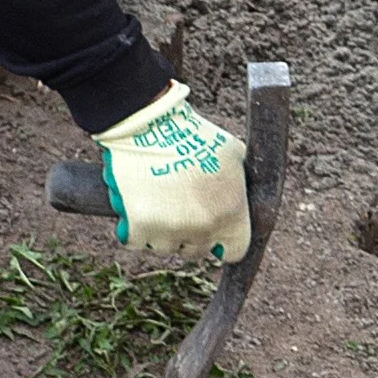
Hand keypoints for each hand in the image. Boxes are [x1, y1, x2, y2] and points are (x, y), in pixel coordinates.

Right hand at [101, 82, 250, 261]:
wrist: (149, 126)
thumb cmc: (192, 136)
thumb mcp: (233, 155)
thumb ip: (241, 185)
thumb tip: (243, 198)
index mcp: (231, 215)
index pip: (235, 251)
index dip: (224, 243)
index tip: (214, 236)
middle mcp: (203, 228)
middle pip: (197, 251)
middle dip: (190, 235)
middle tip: (180, 210)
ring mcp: (169, 230)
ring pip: (165, 246)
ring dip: (161, 232)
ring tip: (157, 201)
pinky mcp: (138, 227)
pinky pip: (135, 240)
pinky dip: (133, 228)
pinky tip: (135, 207)